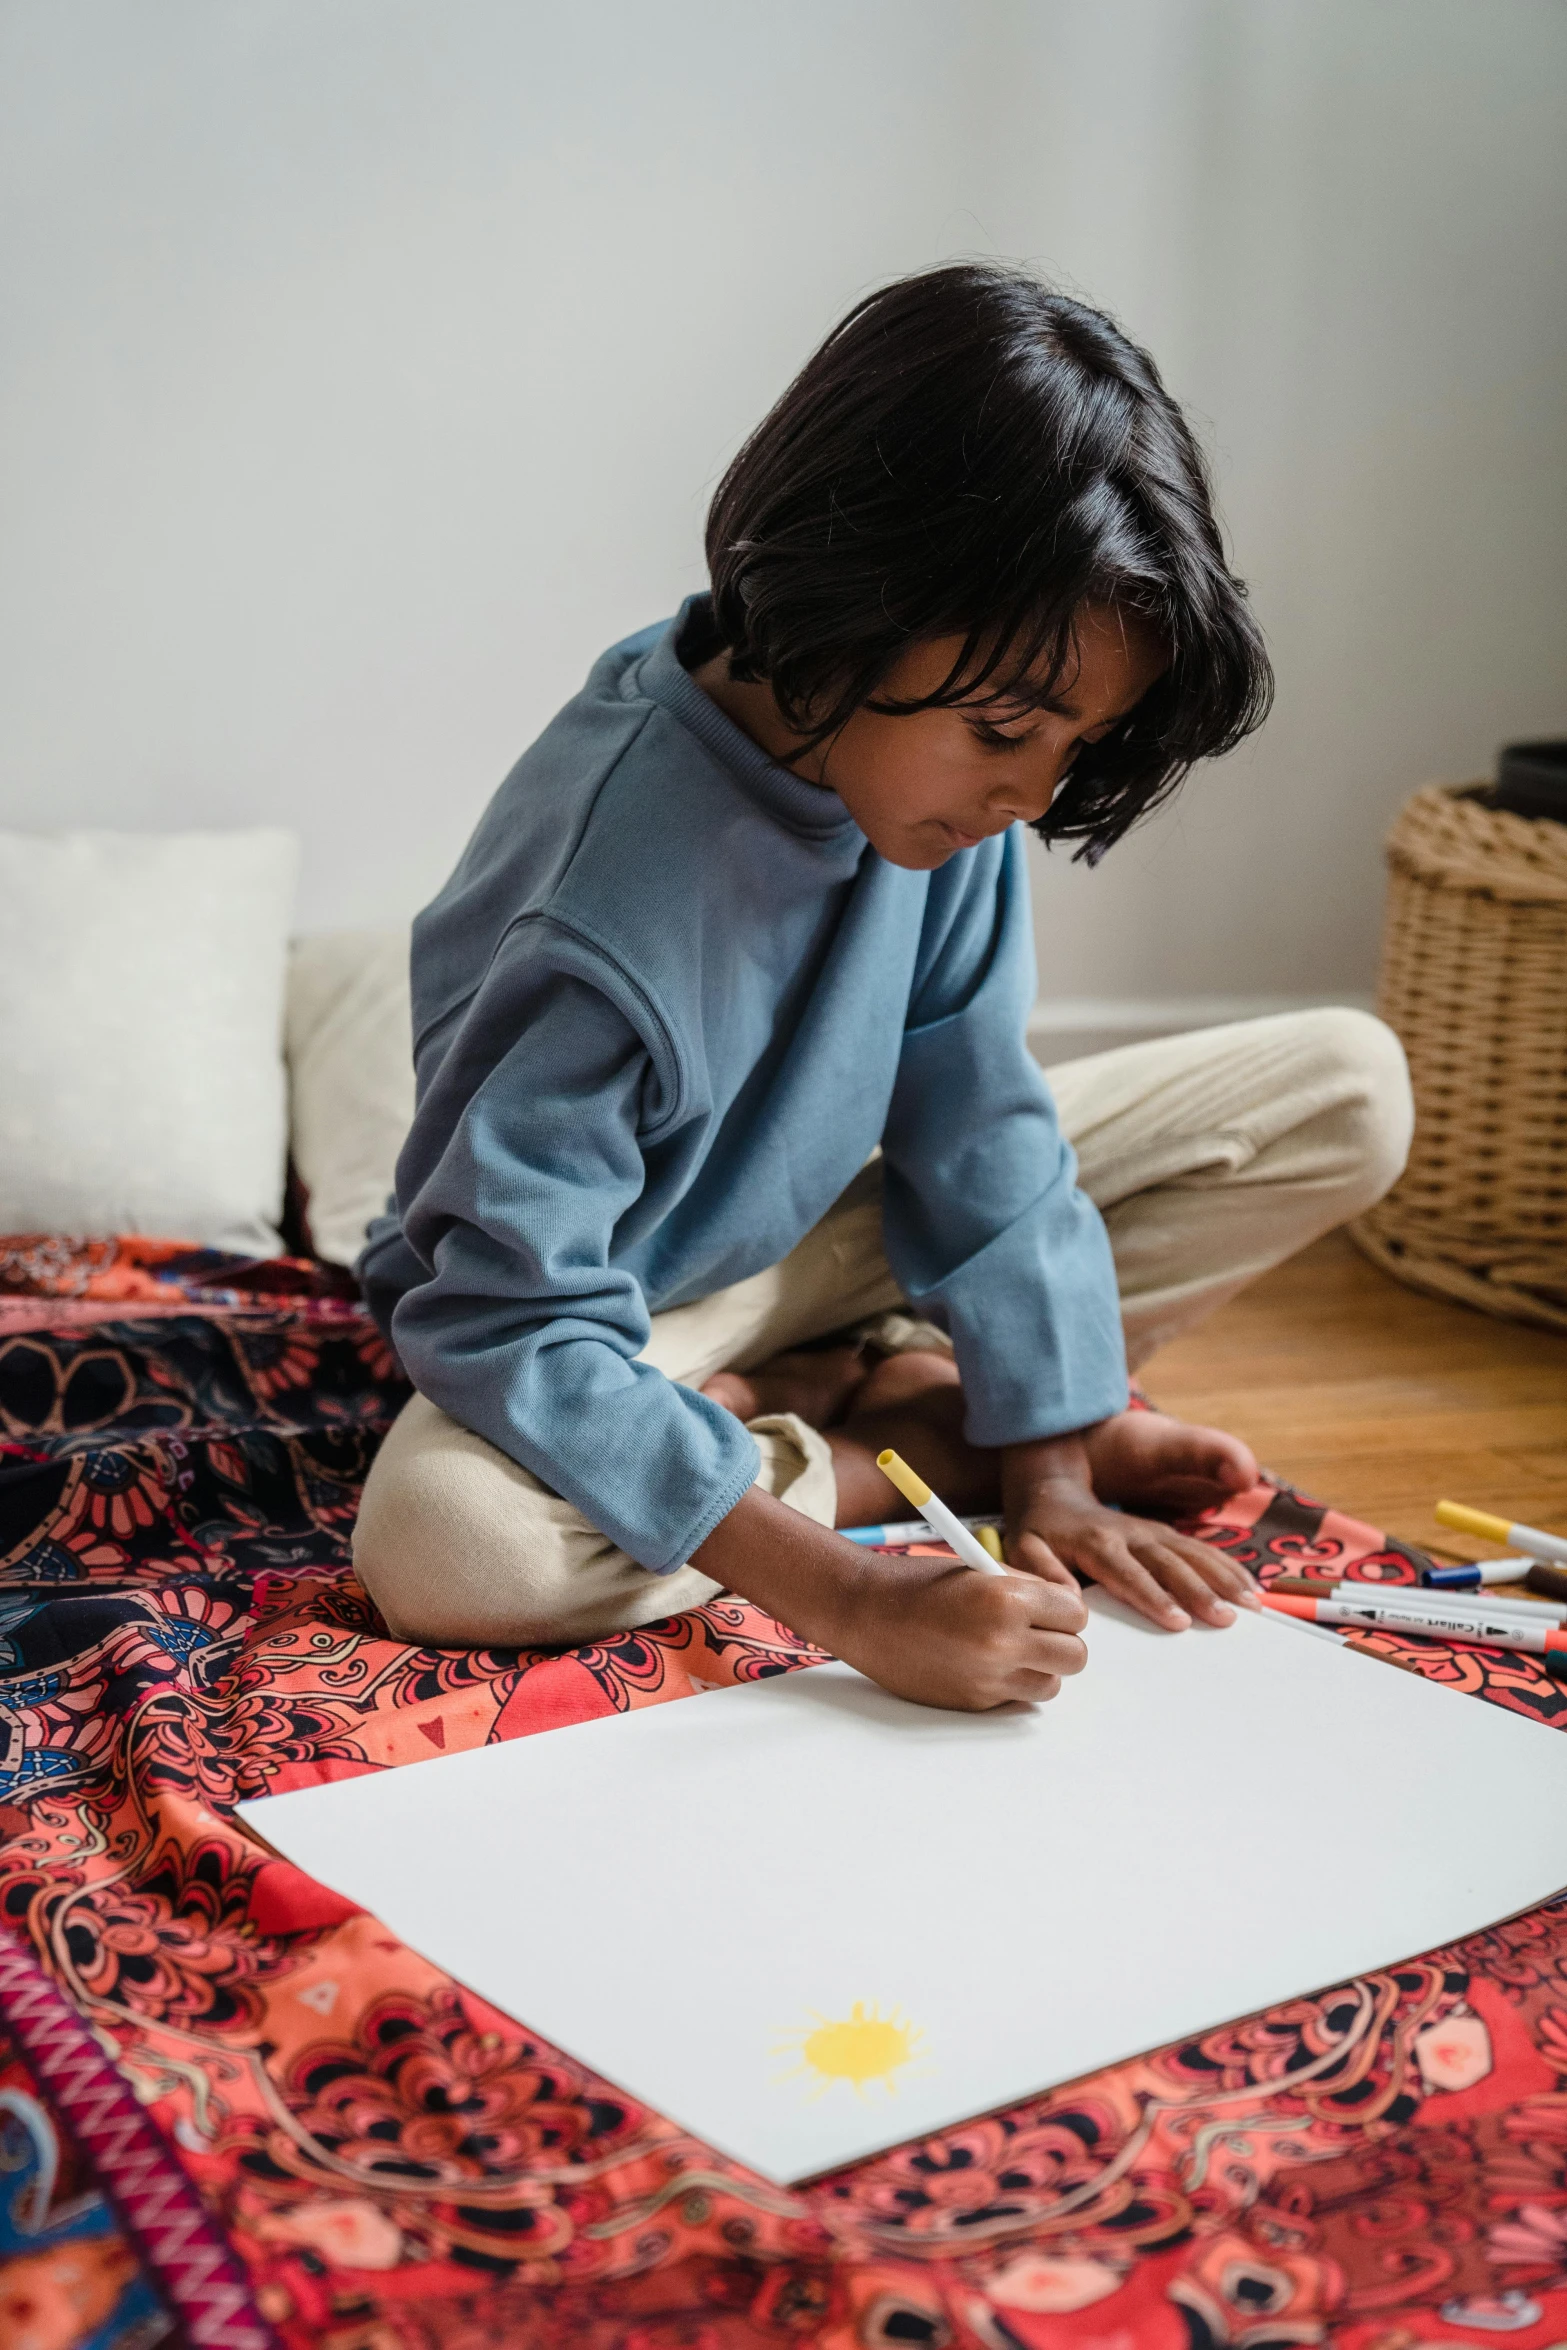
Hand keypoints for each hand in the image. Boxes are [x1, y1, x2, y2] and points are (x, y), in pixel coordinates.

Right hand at [834, 1549, 1089, 1710]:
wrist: (863, 1612)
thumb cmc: (917, 1583)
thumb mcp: (979, 1570)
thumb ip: (1028, 1587)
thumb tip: (1068, 1607)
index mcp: (1007, 1599)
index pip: (1076, 1615)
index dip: (1064, 1610)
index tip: (1050, 1607)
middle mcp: (1003, 1642)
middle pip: (1074, 1656)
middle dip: (1061, 1641)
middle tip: (1038, 1631)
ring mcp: (988, 1678)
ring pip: (1051, 1684)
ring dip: (1040, 1668)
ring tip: (1011, 1649)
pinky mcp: (973, 1702)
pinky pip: (1015, 1698)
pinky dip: (1009, 1683)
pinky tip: (982, 1663)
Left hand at [1002, 1419, 1261, 1631]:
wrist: (1052, 1484)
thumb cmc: (1039, 1526)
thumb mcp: (1024, 1546)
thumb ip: (1041, 1571)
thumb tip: (1065, 1597)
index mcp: (1097, 1542)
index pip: (1127, 1573)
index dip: (1153, 1596)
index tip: (1176, 1621)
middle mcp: (1130, 1535)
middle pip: (1170, 1565)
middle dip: (1200, 1592)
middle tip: (1228, 1618)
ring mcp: (1151, 1532)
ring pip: (1193, 1554)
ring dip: (1224, 1578)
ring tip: (1251, 1604)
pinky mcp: (1164, 1533)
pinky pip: (1201, 1548)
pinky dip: (1227, 1566)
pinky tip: (1249, 1586)